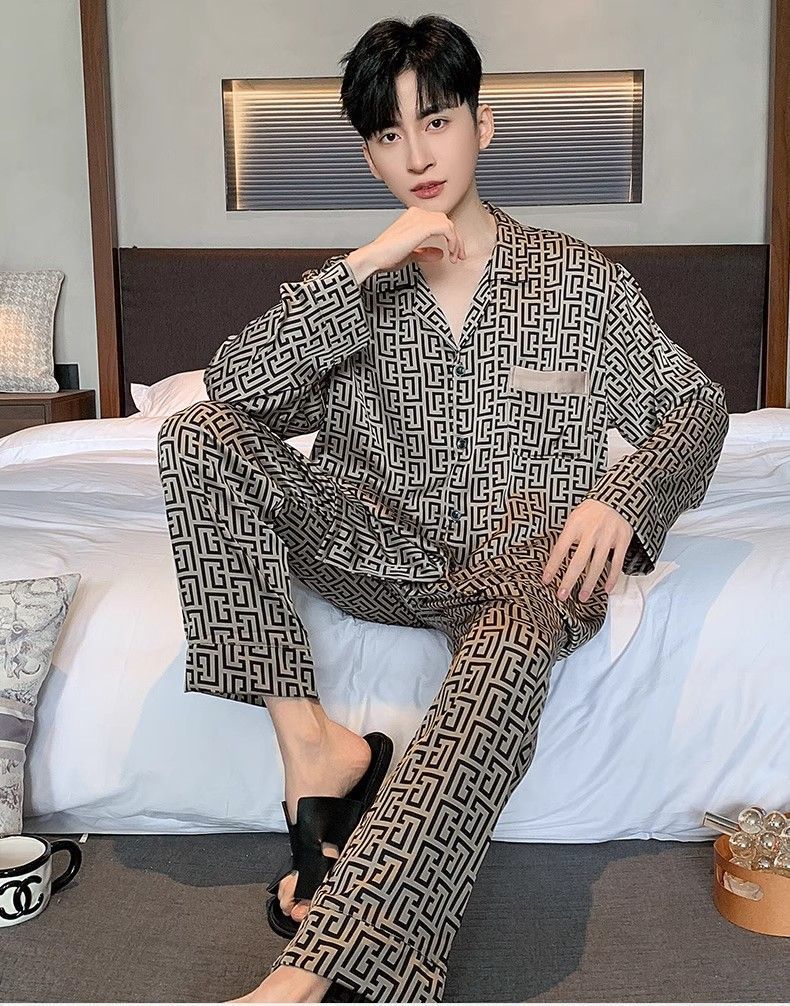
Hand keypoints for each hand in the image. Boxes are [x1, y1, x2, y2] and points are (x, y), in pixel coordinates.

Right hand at [347, 206, 466, 282]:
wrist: (375, 257)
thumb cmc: (386, 256)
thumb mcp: (410, 254)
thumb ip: (425, 252)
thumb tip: (439, 254)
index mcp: (413, 216)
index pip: (438, 222)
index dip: (450, 238)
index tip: (453, 254)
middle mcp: (417, 213)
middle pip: (446, 221)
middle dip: (456, 239)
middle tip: (458, 256)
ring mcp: (421, 217)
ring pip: (449, 224)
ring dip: (456, 242)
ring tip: (455, 257)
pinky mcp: (424, 225)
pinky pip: (447, 229)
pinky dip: (453, 241)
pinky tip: (451, 253)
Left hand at [541, 499, 632, 601]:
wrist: (618, 494)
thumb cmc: (592, 509)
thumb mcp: (575, 517)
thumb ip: (568, 536)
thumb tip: (557, 559)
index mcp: (575, 524)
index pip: (560, 549)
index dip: (552, 566)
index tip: (546, 580)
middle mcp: (591, 531)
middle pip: (578, 561)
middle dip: (569, 580)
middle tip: (562, 595)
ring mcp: (608, 537)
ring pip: (597, 565)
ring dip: (589, 584)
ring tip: (583, 597)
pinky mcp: (622, 540)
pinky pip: (616, 563)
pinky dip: (612, 578)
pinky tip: (606, 589)